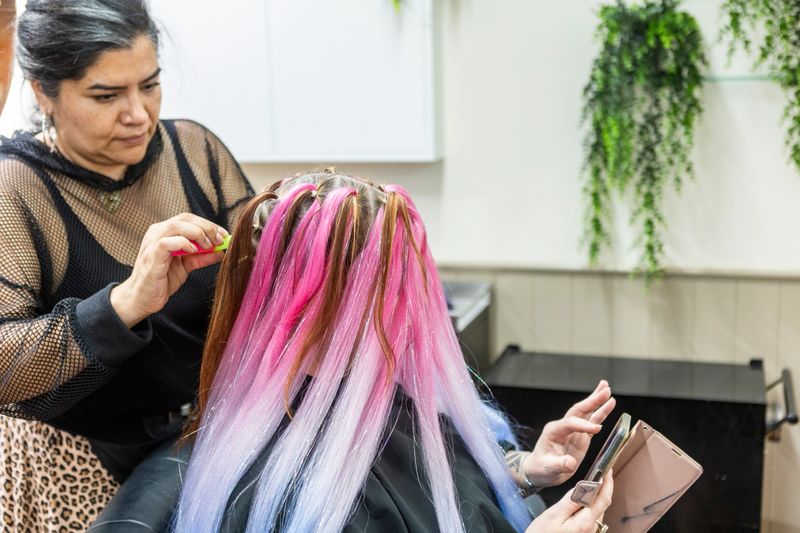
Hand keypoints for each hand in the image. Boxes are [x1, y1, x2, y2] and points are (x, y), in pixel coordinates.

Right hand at [110, 213, 227, 326]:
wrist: (143, 298)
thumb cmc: (162, 280)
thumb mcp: (187, 266)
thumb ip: (202, 257)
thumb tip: (222, 251)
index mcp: (165, 232)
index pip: (189, 219)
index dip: (208, 224)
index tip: (224, 235)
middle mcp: (157, 233)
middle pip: (185, 218)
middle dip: (206, 227)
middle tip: (220, 239)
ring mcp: (152, 243)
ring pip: (177, 225)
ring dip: (198, 233)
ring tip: (208, 246)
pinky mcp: (151, 255)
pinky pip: (167, 242)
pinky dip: (184, 244)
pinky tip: (193, 252)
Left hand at [523, 380, 615, 488]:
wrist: (539, 471)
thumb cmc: (541, 468)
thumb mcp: (548, 468)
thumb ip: (559, 465)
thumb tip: (571, 464)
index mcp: (554, 431)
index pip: (570, 423)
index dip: (584, 425)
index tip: (597, 429)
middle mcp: (563, 427)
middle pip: (579, 410)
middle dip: (592, 401)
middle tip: (605, 390)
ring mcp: (572, 431)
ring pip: (586, 413)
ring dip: (597, 402)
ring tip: (607, 389)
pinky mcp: (580, 437)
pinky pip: (592, 423)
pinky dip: (600, 414)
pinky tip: (608, 405)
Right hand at [525, 471, 613, 532]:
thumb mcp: (554, 514)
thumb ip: (572, 500)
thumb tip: (587, 486)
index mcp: (585, 523)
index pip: (603, 499)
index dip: (608, 483)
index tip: (608, 469)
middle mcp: (591, 530)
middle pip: (602, 505)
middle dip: (604, 488)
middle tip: (602, 472)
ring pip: (597, 511)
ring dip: (598, 497)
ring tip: (594, 483)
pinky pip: (591, 518)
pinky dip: (591, 506)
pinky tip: (584, 500)